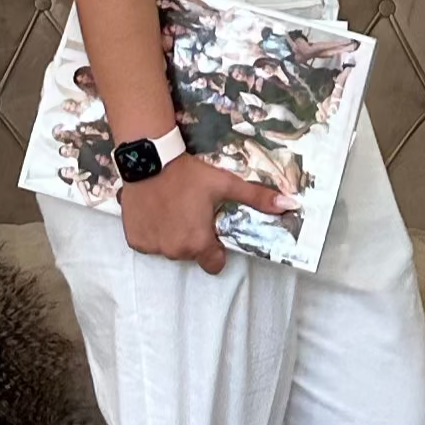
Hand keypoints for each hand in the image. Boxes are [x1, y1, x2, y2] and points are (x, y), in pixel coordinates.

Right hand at [119, 153, 295, 273]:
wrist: (149, 160)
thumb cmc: (189, 174)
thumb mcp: (225, 183)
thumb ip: (256, 198)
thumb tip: (289, 204)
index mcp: (198, 243)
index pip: (213, 264)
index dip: (215, 249)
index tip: (210, 230)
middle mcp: (175, 251)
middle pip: (190, 254)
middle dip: (193, 238)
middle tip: (190, 212)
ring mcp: (153, 247)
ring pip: (169, 249)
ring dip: (172, 234)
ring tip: (172, 208)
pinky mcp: (135, 240)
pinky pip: (149, 243)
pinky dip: (153, 231)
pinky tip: (155, 211)